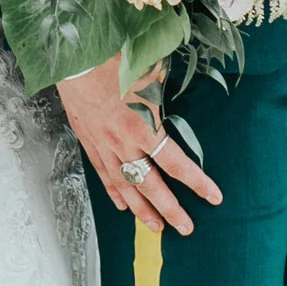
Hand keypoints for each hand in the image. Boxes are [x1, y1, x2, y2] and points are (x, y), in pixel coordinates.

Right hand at [58, 58, 223, 236]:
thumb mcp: (151, 71)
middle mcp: (123, 142)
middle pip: (151, 185)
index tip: (214, 196)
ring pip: (126, 186)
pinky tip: (123, 206)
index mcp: (143, 126)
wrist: (72, 58)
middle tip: (186, 228)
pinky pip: (103, 174)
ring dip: (143, 209)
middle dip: (171, 209)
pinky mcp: (89, 141)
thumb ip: (166, 90)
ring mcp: (104, 145)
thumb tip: (179, 91)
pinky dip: (114, 192)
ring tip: (157, 227)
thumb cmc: (113, 59)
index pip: (176, 163)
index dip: (197, 182)